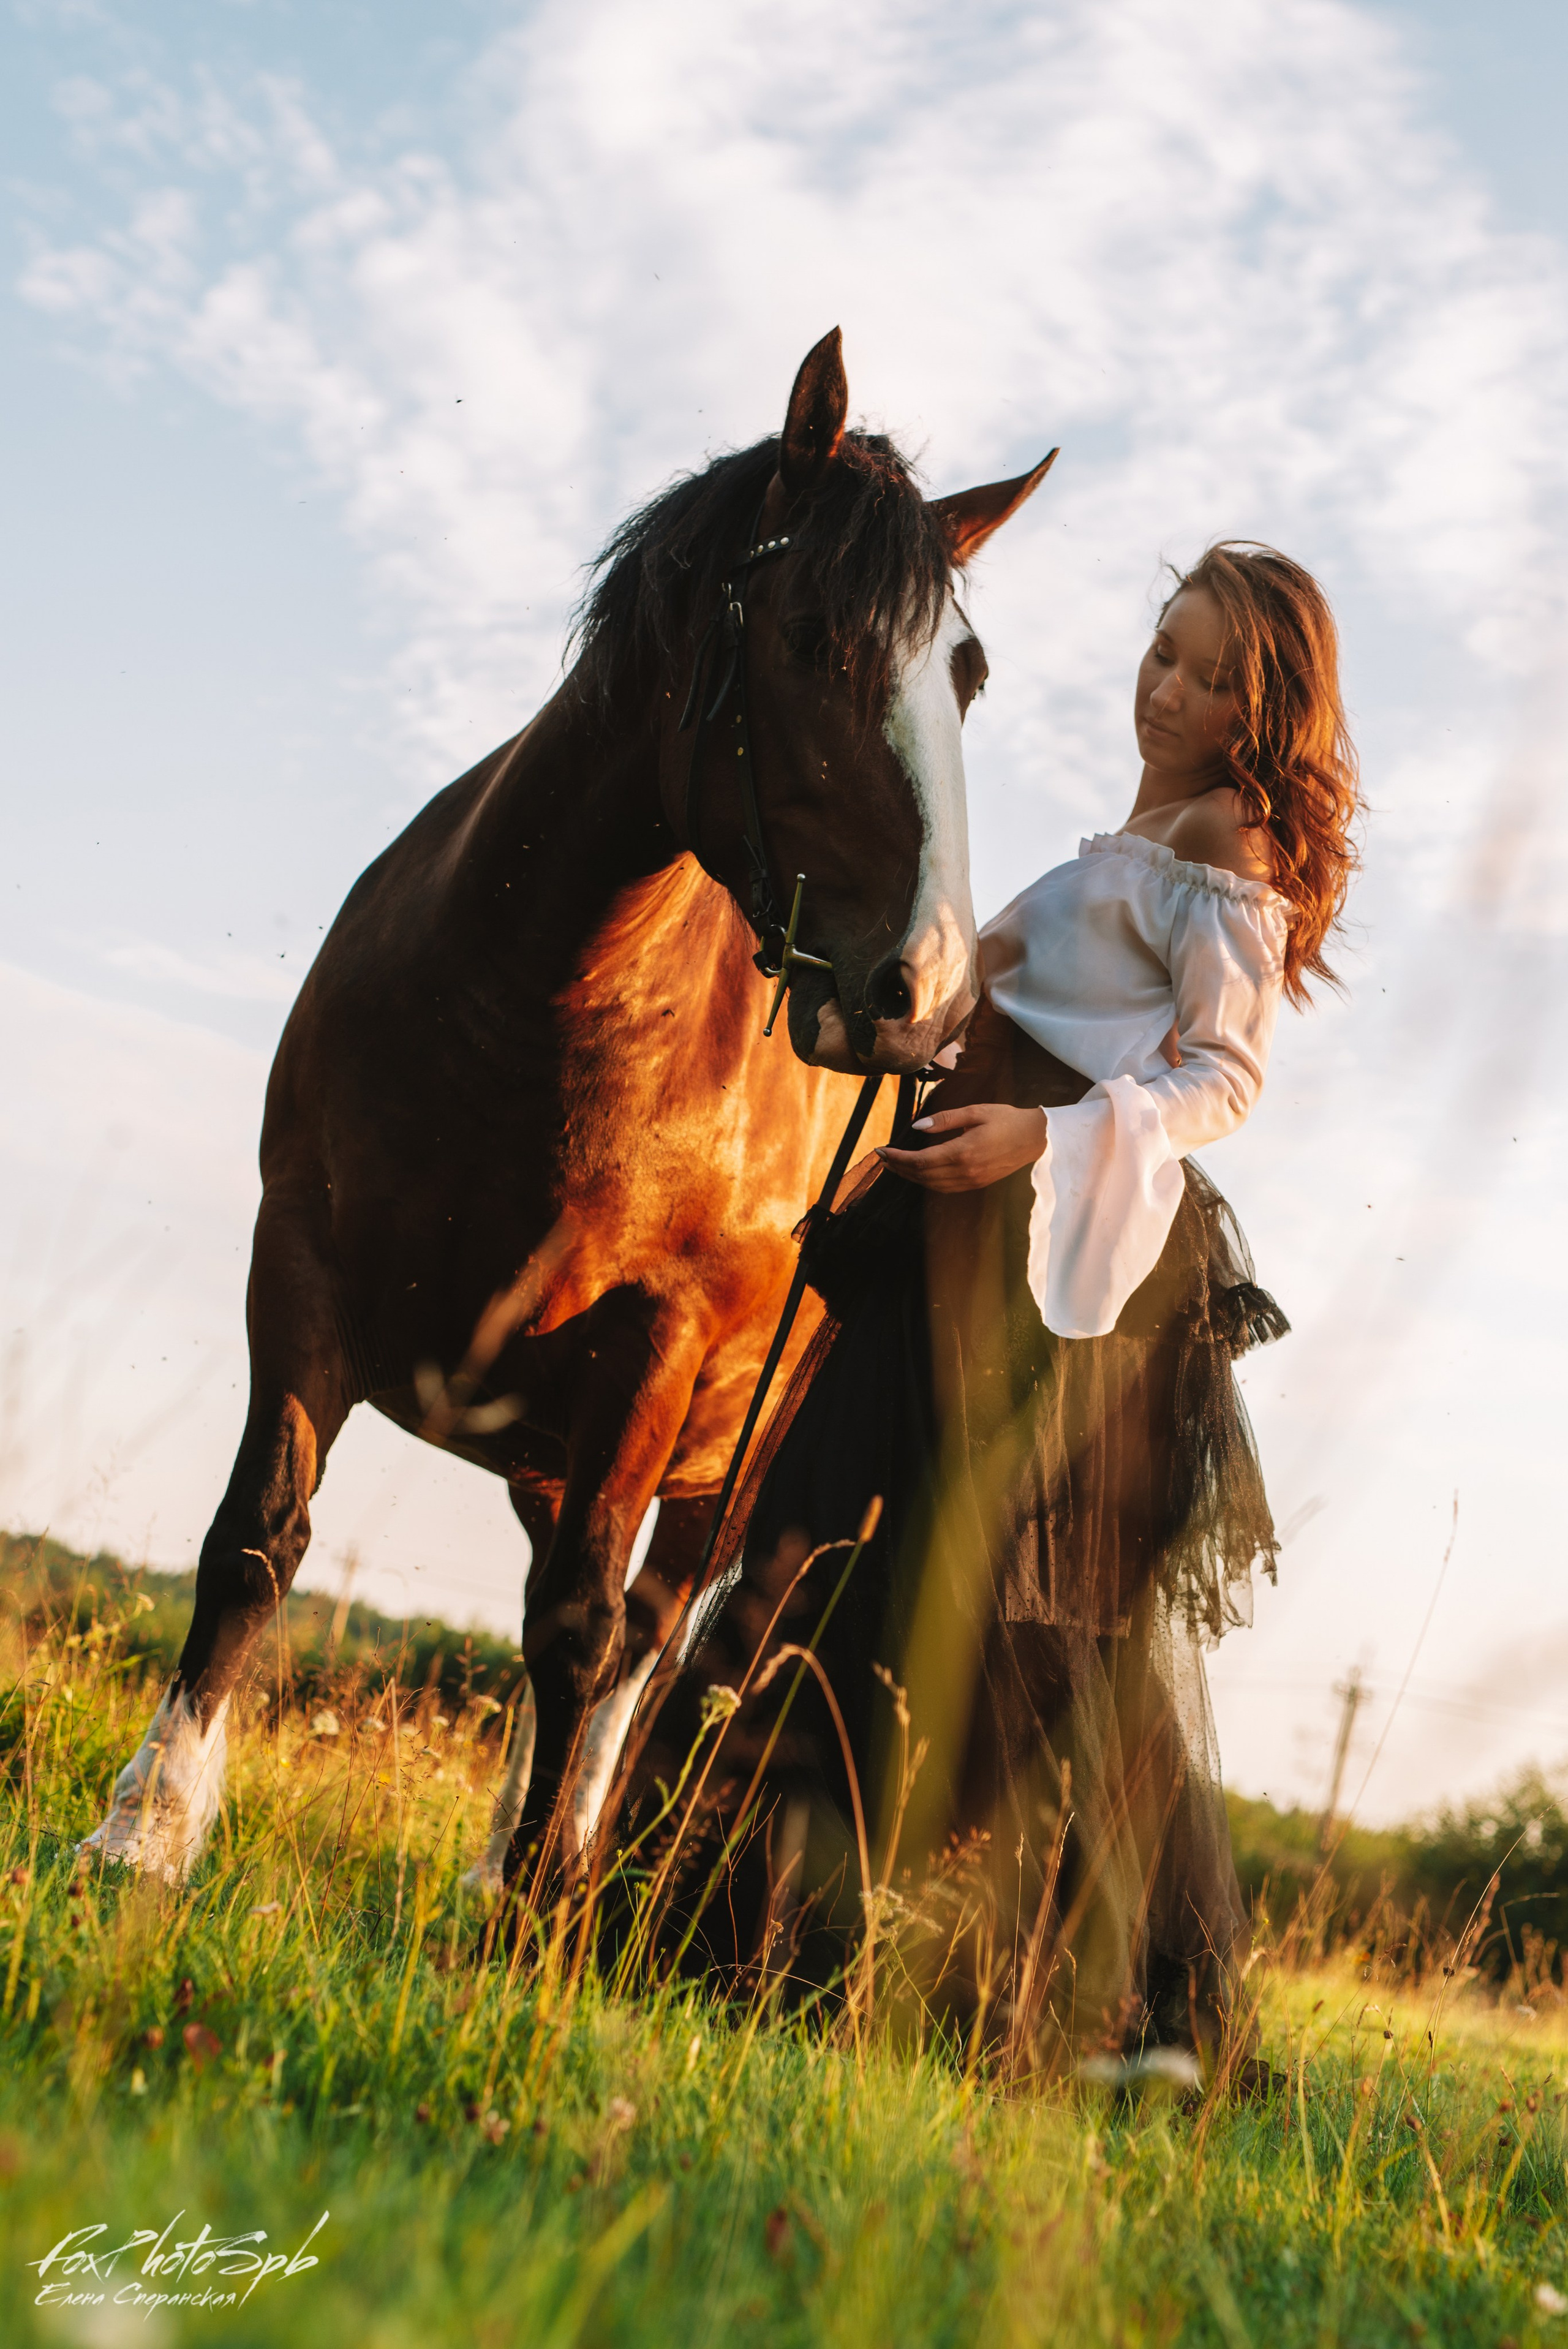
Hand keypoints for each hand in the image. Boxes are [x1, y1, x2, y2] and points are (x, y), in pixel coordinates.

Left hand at [876, 1102, 1046, 1192]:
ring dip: (910, 1177)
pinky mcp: (976, 1184)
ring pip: (931, 1185)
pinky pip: (944, 1188)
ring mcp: (972, 1181)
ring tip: (895, 1166)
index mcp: (963, 1151)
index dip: (897, 1158)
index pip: (920, 1161)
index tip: (882, 1150)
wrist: (1036, 1138)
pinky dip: (927, 1182)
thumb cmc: (1007, 1119)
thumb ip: (945, 1119)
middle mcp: (966, 1171)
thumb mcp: (976, 1111)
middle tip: (882, 1158)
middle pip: (922, 1176)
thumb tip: (917, 1127)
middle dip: (899, 1168)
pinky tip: (919, 1172)